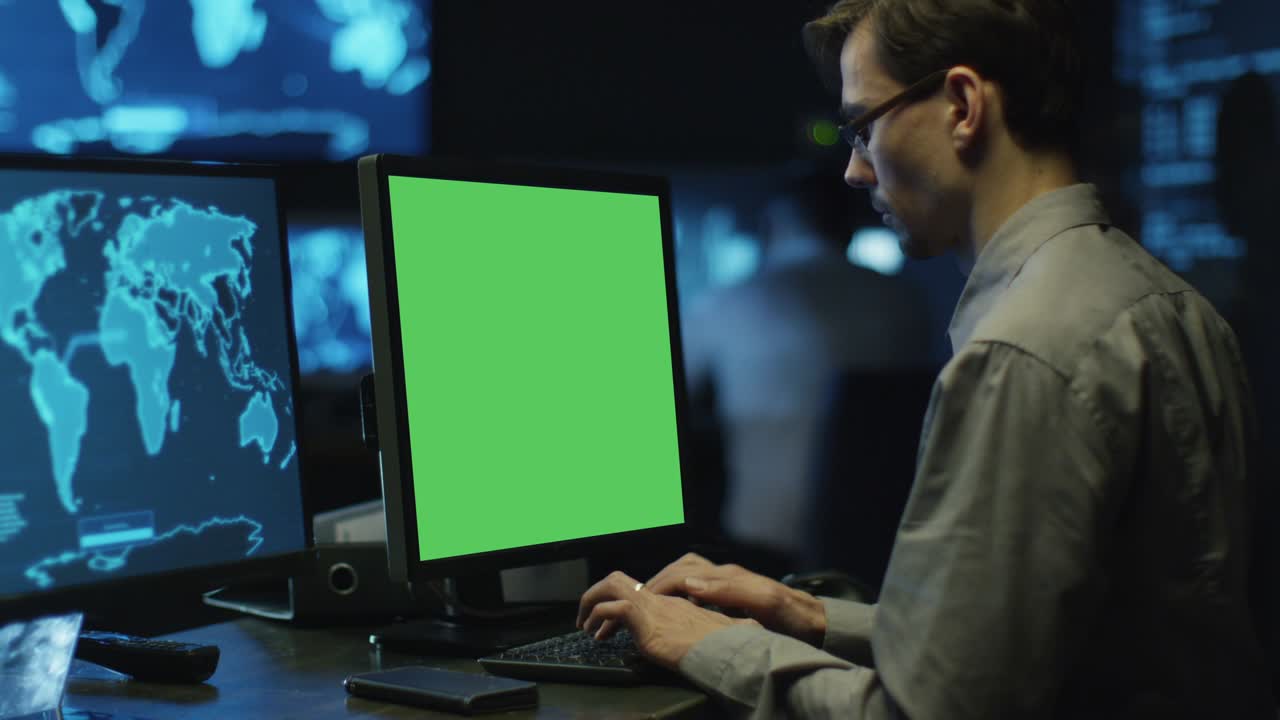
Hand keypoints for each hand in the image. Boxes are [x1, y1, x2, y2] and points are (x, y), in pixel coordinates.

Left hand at [576, 570, 757, 668]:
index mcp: (675, 604)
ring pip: (611, 585)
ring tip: (585, 624)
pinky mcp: (645, 617)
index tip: (612, 623)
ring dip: (591, 602)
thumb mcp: (718, 635)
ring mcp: (652, 606)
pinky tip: (598, 635)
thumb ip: (716, 630)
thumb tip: (741, 630)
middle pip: (620, 579)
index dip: (621, 604)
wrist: (728, 650)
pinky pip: (613, 607)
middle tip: (587, 616)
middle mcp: (661, 600)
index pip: (639, 593)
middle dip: (597, 593)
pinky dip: (599, 617)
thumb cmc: (726, 647)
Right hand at [644, 553, 826, 645]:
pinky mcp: (733, 590)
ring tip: (653, 597)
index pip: (683, 574)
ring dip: (669, 580)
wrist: (815, 622)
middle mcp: (726, 573)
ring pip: (689, 570)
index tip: (641, 599)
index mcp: (728, 576)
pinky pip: (699, 581)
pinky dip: (682, 587)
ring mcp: (730, 580)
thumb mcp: (764, 602)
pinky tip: (679, 602)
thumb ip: (729, 591)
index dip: (660, 585)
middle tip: (637, 597)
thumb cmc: (792, 616)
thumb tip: (692, 586)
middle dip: (658, 579)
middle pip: (682, 567)